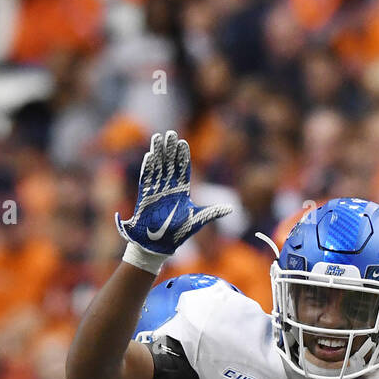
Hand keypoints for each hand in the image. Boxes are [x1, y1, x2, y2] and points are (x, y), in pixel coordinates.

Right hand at [116, 130, 231, 260]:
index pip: (182, 170)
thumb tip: (231, 208)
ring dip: (158, 153)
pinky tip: (150, 155)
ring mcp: (157, 192)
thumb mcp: (198, 220)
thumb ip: (213, 212)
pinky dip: (149, 168)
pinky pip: (148, 179)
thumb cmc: (179, 233)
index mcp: (181, 192)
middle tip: (170, 134)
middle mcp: (169, 189)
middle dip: (169, 150)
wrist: (161, 245)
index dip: (182, 157)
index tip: (183, 143)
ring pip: (158, 168)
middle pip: (169, 164)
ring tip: (158, 138)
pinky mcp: (146, 197)